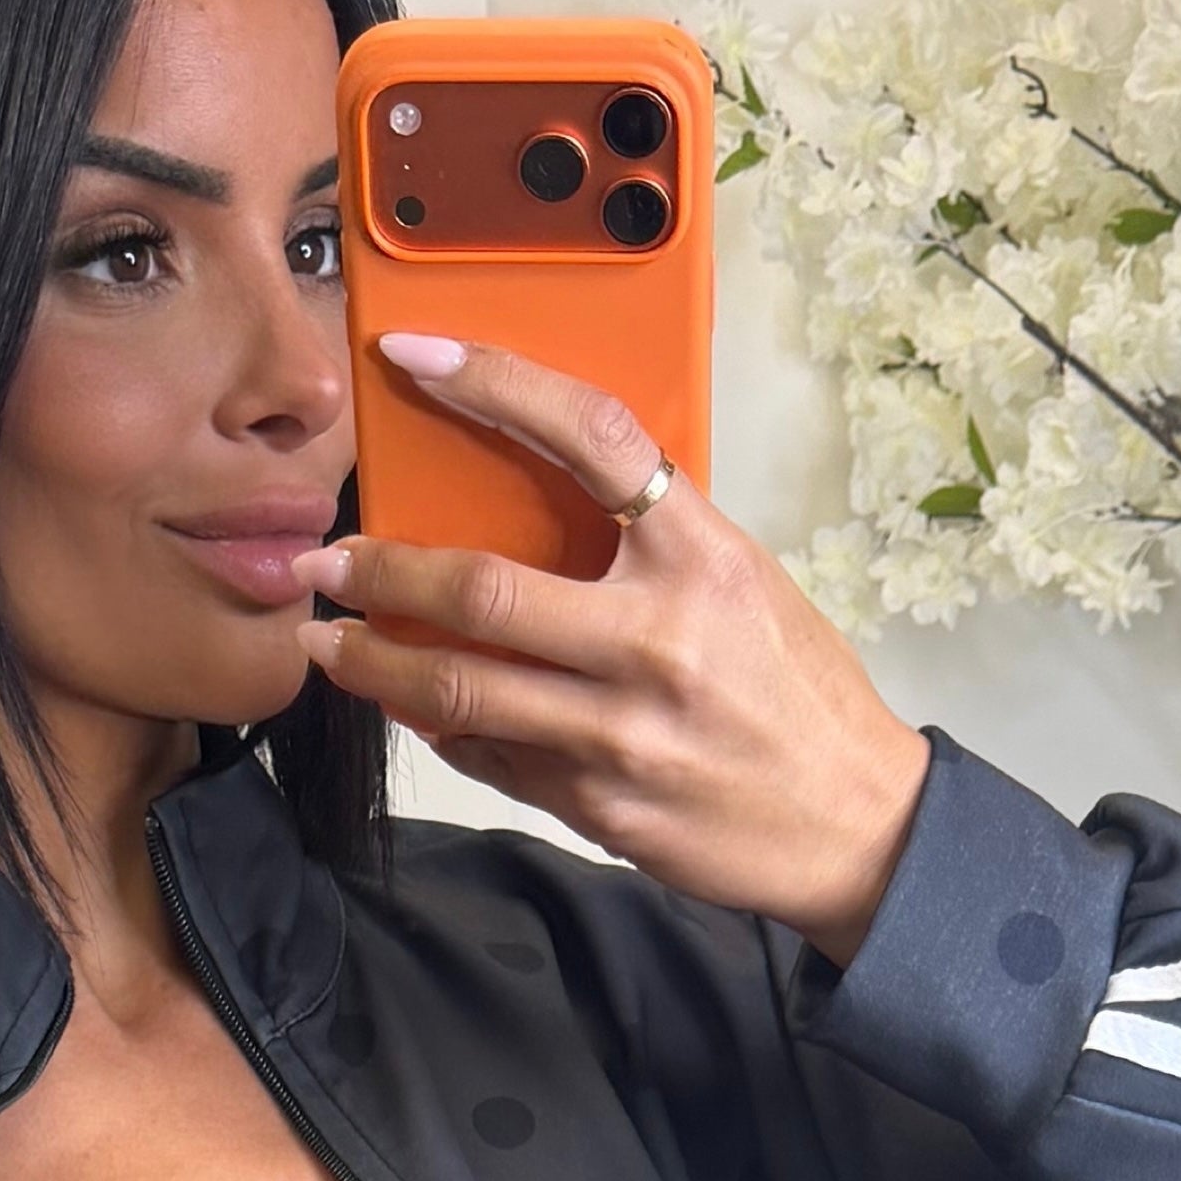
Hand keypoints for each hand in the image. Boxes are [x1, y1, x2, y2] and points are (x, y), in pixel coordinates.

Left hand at [292, 335, 930, 961]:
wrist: (854, 823)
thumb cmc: (795, 692)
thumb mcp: (742, 583)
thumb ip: (648, 545)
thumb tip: (534, 502)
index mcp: (702, 557)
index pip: (590, 436)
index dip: (496, 384)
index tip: (414, 357)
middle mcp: (658, 639)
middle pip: (482, 590)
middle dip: (381, 572)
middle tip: (326, 563)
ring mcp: (623, 731)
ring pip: (461, 690)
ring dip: (376, 665)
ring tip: (331, 647)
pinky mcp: (601, 802)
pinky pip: (492, 757)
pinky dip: (442, 727)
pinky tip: (412, 707)